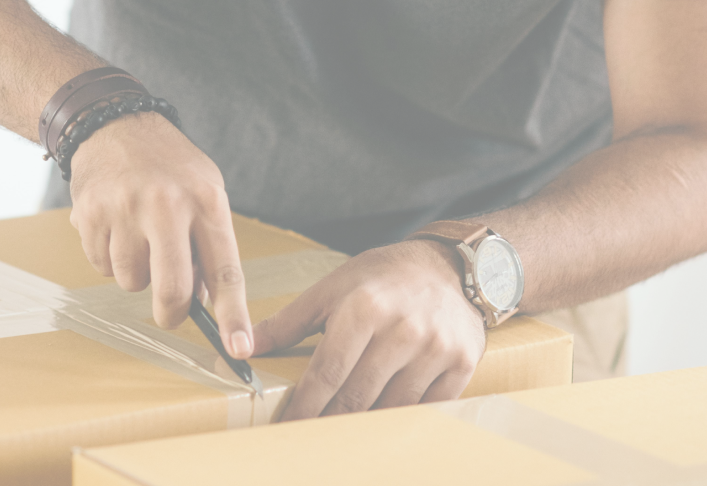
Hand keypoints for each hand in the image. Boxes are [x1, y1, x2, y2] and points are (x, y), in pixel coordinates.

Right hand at [68, 111, 252, 357]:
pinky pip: (100, 266)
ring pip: (131, 281)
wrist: (113, 124)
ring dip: (136, 274)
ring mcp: (125, 209)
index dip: (233, 316)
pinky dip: (108, 258)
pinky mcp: (90, 214)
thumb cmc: (168, 165)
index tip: (239, 349)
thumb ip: (208, 244)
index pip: (225, 270)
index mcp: (206, 201)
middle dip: (172, 313)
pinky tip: (115, 228)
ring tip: (139, 238)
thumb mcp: (204, 192)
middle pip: (172, 290)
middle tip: (171, 313)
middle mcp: (166, 205)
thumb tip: (204, 302)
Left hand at [252, 239, 486, 419]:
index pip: (327, 372)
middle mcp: (402, 329)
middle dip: (330, 421)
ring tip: (345, 434)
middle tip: (311, 440)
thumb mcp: (333, 287)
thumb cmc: (382, 277)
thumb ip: (289, 322)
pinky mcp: (462, 361)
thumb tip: (244, 348)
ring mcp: (436, 348)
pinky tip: (387, 422)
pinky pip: (429, 407)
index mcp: (364, 308)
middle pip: (357, 396)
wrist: (449, 266)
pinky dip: (405, 417)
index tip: (289, 427)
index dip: (305, 406)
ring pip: (392, 407)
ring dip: (367, 424)